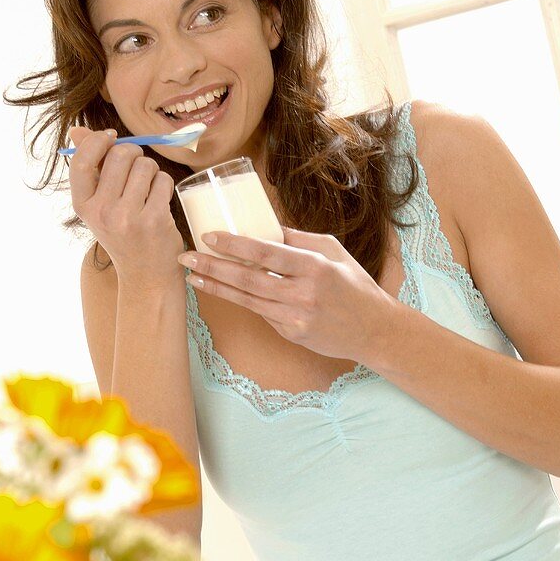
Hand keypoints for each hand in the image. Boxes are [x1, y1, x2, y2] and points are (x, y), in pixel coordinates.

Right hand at [67, 126, 183, 286]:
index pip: (83, 161)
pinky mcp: (154, 220)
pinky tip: (159, 200)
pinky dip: (164, 185)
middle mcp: (102, 212)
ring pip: (146, 165)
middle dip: (134, 154)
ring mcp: (128, 217)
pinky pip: (163, 180)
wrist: (145, 275)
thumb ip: (91, 168)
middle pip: (120, 155)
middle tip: (138, 167)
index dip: (98, 141)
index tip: (111, 137)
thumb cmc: (123, 234)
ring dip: (152, 171)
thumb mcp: (99, 206)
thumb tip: (78, 130)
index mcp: (83, 206)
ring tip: (149, 189)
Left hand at [177, 228, 393, 361]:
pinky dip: (240, 299)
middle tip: (186, 257)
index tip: (209, 236)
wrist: (373, 330)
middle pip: (248, 279)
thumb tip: (266, 226)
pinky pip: (261, 313)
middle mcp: (303, 294)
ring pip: (247, 300)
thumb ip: (299, 239)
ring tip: (192, 276)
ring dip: (217, 287)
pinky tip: (220, 289)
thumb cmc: (355, 285)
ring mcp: (296, 318)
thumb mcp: (333, 251)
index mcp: (315, 267)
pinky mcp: (292, 334)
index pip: (266, 253)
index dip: (234, 245)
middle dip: (213, 267)